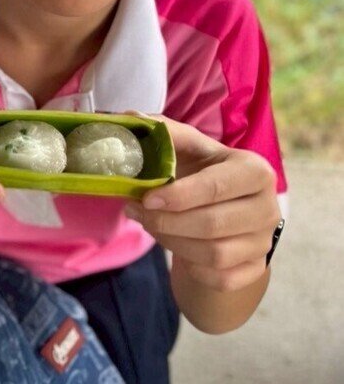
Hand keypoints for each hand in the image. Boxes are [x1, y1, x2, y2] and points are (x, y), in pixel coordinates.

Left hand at [125, 114, 280, 291]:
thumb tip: (129, 118)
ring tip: (151, 225)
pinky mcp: (256, 268)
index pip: (216, 186)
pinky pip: (219, 277)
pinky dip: (191, 266)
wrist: (221, 209)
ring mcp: (265, 241)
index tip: (146, 198)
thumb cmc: (199, 172)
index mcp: (254, 170)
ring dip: (172, 242)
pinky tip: (177, 246)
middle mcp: (268, 207)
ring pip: (214, 254)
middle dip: (166, 221)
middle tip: (136, 212)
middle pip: (212, 224)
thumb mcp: (185, 147)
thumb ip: (162, 131)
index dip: (179, 195)